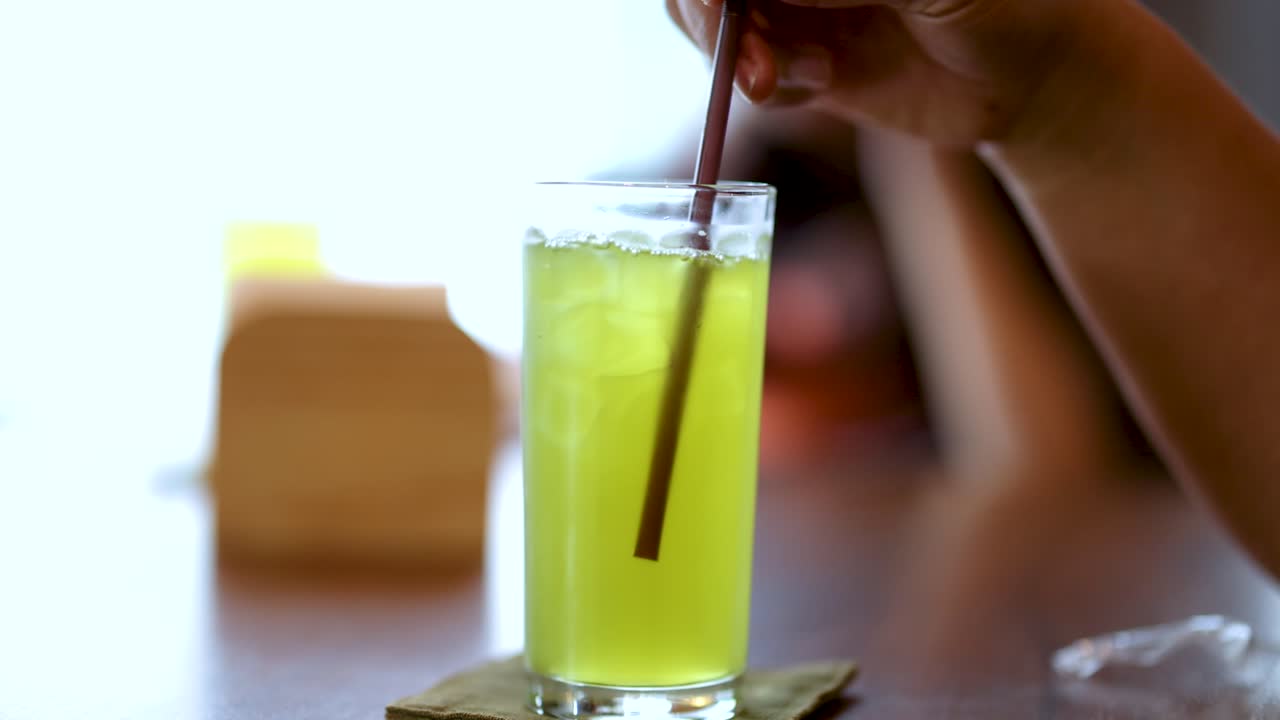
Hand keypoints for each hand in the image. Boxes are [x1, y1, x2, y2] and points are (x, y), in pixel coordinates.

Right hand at [667, 0, 1098, 145]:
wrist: (1038, 79)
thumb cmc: (1007, 0)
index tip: (723, 7)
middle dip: (717, 18)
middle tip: (752, 63)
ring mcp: (798, 5)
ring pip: (711, 25)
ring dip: (739, 57)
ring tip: (805, 74)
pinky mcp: (801, 64)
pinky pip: (747, 78)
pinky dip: (770, 88)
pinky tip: (824, 84)